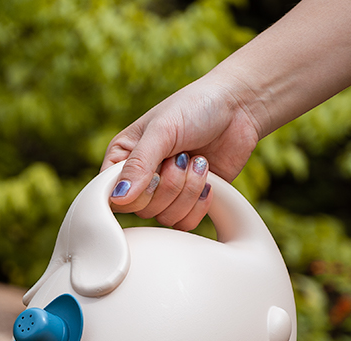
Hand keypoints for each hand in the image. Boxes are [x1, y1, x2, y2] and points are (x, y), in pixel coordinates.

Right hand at [101, 77, 261, 229]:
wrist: (239, 107)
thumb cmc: (195, 107)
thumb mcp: (162, 130)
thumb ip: (138, 164)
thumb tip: (118, 198)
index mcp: (123, 159)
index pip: (112, 196)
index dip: (135, 192)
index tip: (154, 172)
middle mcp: (140, 180)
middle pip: (141, 211)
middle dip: (169, 185)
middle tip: (182, 157)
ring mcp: (164, 193)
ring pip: (165, 218)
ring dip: (188, 190)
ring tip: (198, 162)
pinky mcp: (188, 203)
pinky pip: (184, 223)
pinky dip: (199, 204)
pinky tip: (208, 180)